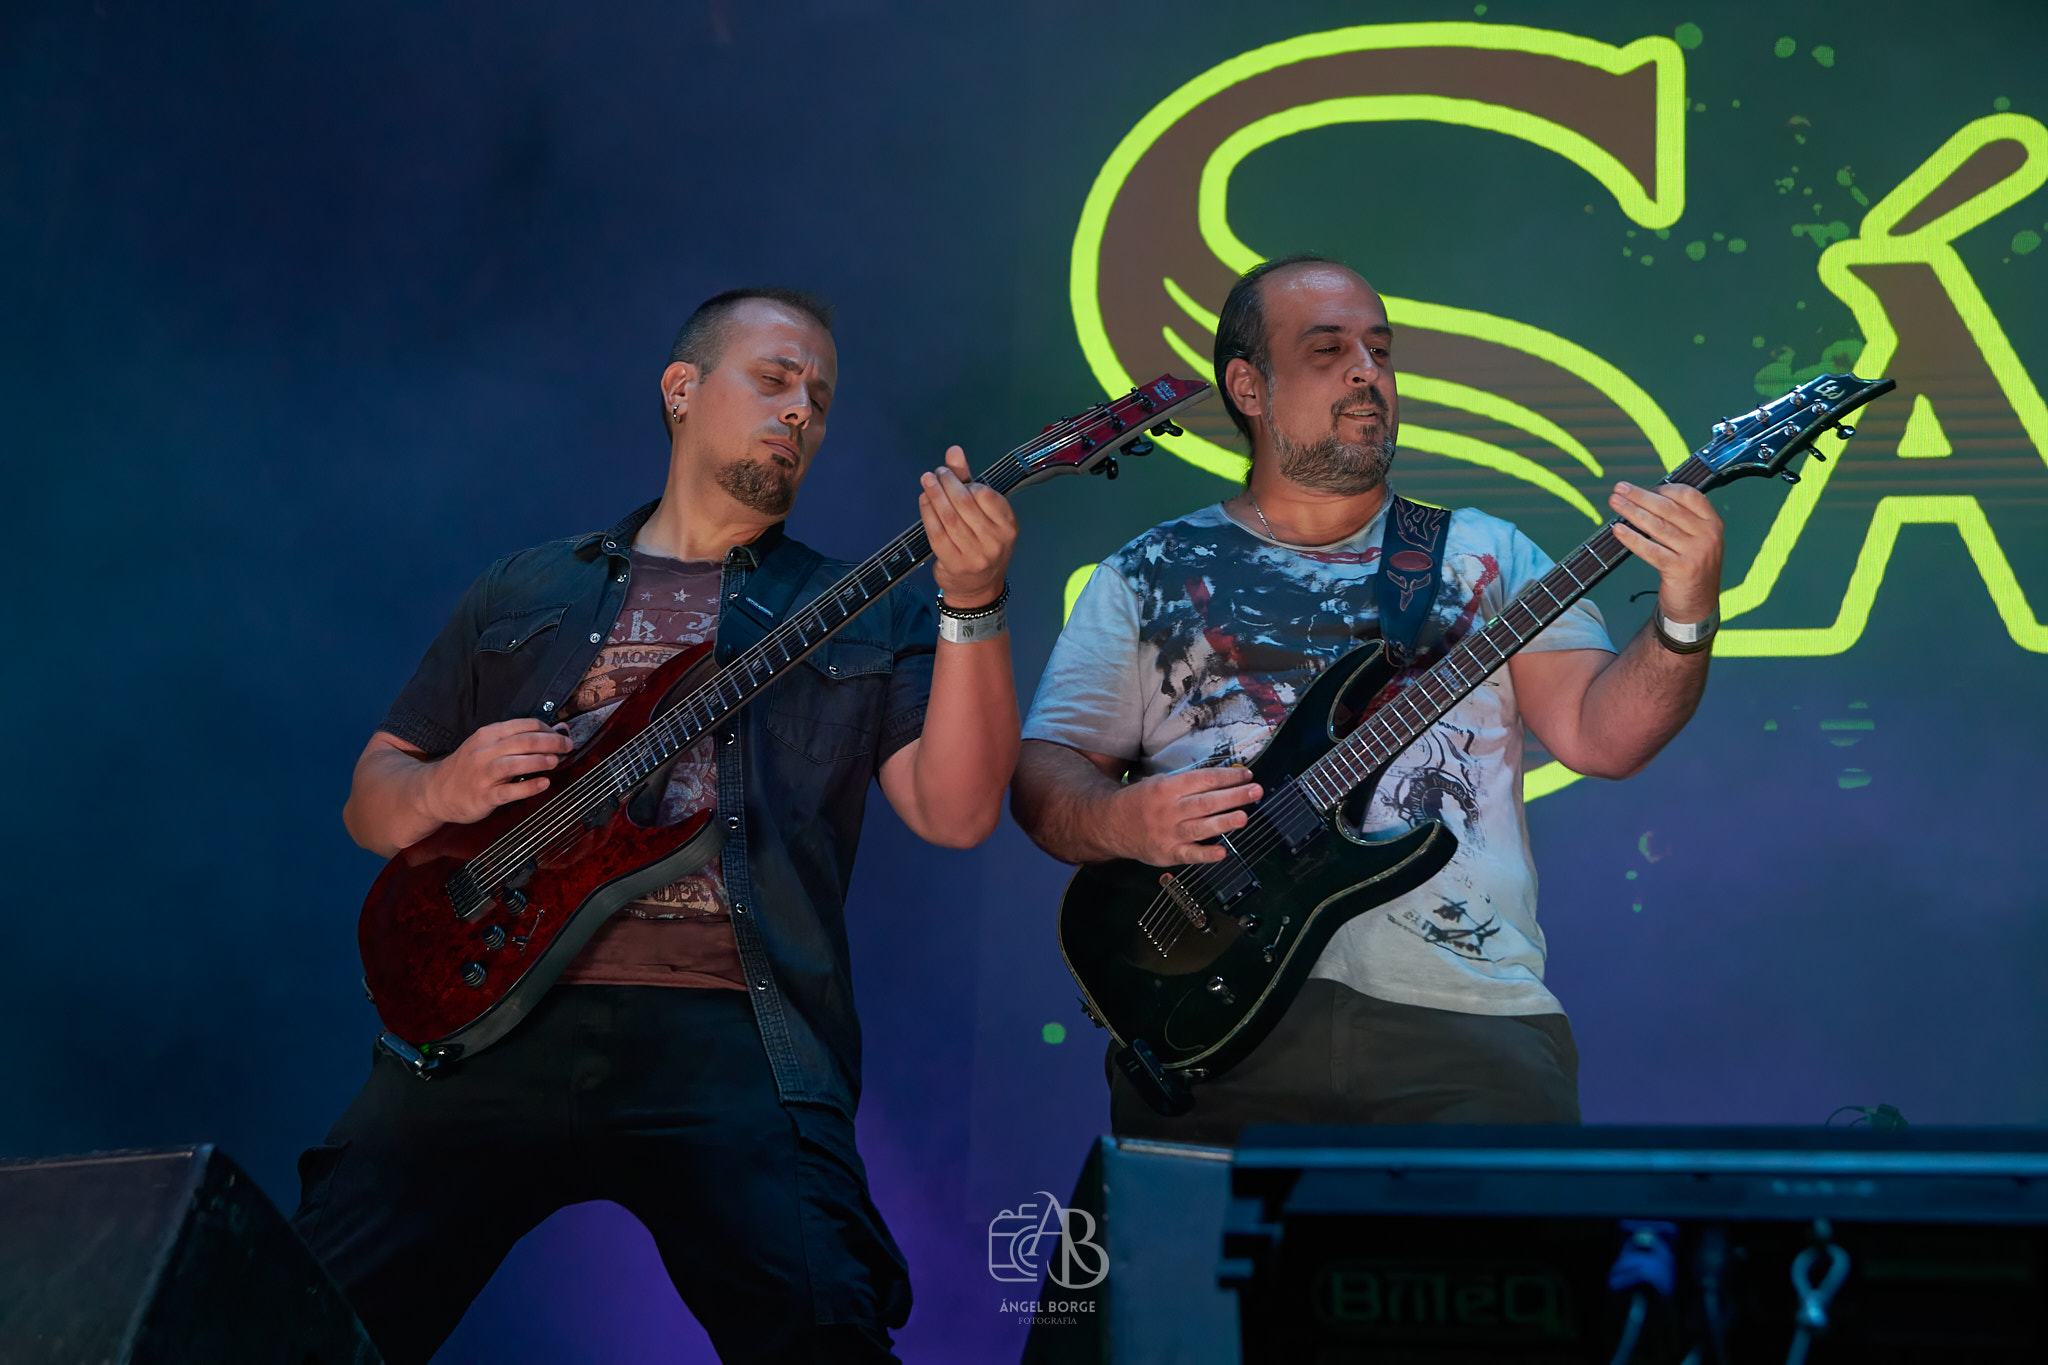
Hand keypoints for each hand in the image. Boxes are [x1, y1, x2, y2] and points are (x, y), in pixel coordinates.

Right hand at [423, 718, 573, 824]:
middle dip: (551, 742)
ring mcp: (483, 774)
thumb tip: (557, 732)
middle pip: (524, 742)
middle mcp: (485, 751)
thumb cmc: (469, 767)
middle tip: (568, 746)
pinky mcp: (484, 796)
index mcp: (488, 735)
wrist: (436, 792)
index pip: (524, 725)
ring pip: (516, 763)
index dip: (547, 729)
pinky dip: (529, 787)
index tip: (562, 734)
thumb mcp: (487, 746)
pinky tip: (544, 784)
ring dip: (540, 760)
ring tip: (556, 761)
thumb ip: (516, 740)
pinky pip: (509, 791)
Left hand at [920, 445, 1016, 609]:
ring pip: (949, 518)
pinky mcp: (953, 563)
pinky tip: (924, 500)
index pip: (986, 496)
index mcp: (1008, 526)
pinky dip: (927, 513)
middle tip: (936, 473)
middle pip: (965, 504)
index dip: (968, 483)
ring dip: (934, 495)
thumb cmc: (983, 543)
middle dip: (947, 483)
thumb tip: (953, 450)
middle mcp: (994, 541)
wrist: (979, 588)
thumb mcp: (984, 514)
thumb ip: (969, 480)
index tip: (956, 477)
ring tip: (927, 481)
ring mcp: (974, 554)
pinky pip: (936, 532)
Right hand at [1109, 766, 1263, 865]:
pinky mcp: (1167, 853)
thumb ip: (1188, 784)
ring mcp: (1168, 833)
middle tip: (1256, 791)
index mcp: (1167, 787)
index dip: (1227, 777)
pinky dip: (1206, 854)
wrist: (1109, 823)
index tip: (1247, 775)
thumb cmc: (1141, 801)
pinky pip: (1189, 855)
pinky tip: (1223, 852)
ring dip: (1225, 822)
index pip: (1203, 780)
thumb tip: (1223, 782)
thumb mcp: (1159, 783)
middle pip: (1206, 802)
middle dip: (1234, 796)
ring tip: (1244, 817)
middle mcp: (1168, 810)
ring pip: (1201, 827)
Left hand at [1608, 481, 1723, 623]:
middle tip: (1619, 488)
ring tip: (1614, 502)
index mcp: (1713, 523)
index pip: (1688, 496)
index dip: (1662, 489)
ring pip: (1657, 526)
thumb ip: (1681, 520)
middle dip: (1640, 496)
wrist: (1697, 606)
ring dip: (1632, 512)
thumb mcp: (1697, 540)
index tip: (1641, 488)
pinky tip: (1617, 530)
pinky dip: (1632, 538)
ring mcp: (1696, 553)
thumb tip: (1645, 497)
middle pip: (1668, 508)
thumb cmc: (1690, 567)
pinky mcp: (1681, 569)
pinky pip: (1650, 550)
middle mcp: (1708, 535)